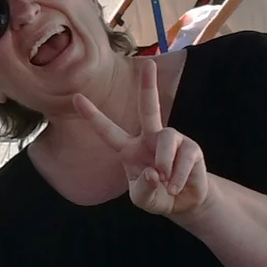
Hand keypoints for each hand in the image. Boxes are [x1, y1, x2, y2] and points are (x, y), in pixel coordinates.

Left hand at [73, 58, 209, 218]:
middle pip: (148, 107)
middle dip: (149, 86)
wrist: (183, 203)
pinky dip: (178, 176)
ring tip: (165, 181)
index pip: (108, 131)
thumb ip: (143, 189)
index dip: (93, 116)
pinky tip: (175, 186)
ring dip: (164, 162)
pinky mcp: (190, 148)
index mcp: (129, 149)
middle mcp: (149, 138)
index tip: (76, 98)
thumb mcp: (142, 199)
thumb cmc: (157, 195)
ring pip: (166, 138)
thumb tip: (155, 172)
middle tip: (149, 63)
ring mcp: (171, 140)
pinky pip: (183, 156)